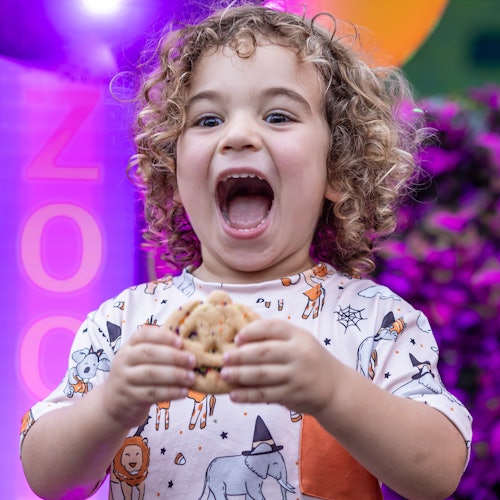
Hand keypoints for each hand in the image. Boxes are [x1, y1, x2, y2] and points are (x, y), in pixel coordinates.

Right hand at [102, 325, 195, 428]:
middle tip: (192, 360)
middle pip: (149, 353)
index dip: (163, 336)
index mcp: (129, 346)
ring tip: (191, 377)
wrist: (114, 405)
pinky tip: (184, 392)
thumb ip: (159, 351)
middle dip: (174, 356)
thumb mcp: (140, 360)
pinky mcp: (129, 398)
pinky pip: (152, 393)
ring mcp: (124, 379)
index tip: (181, 341)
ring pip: (151, 374)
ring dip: (175, 375)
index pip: (143, 334)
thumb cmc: (136, 376)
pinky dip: (170, 392)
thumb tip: (190, 346)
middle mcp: (123, 360)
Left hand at [221, 319, 336, 415]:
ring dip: (240, 375)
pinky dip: (247, 395)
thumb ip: (275, 338)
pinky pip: (265, 395)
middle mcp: (298, 353)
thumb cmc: (309, 360)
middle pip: (264, 352)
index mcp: (298, 335)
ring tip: (224, 375)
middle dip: (240, 355)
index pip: (272, 327)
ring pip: (262, 375)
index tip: (236, 338)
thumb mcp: (299, 342)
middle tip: (224, 358)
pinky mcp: (292, 395)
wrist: (334, 388)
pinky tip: (234, 395)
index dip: (251, 331)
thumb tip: (239, 340)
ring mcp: (296, 375)